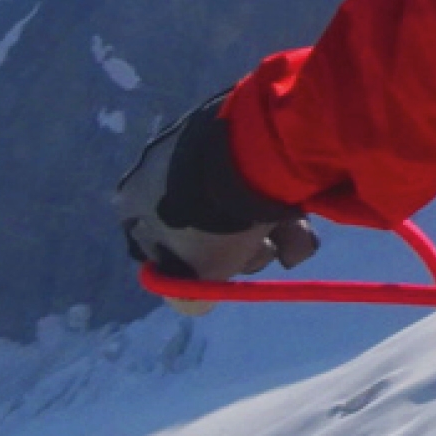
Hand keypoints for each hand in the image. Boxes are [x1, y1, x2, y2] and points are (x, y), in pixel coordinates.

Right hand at [115, 95, 319, 302]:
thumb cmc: (211, 222)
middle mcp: (160, 169)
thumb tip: (195, 305)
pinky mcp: (241, 130)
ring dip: (273, 232)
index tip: (228, 272)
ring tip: (294, 234)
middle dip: (244, 250)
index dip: (201, 266)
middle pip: (208, 228)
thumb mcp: (193, 274)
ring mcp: (199, 146)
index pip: (164, 247)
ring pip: (241, 207)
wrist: (251, 153)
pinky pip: (261, 178)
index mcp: (134, 200)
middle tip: (266, 251)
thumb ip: (187, 295)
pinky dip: (283, 203)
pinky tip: (301, 214)